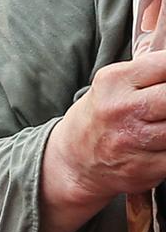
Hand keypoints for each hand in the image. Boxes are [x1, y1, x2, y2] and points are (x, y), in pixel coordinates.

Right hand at [44, 51, 165, 211]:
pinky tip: (160, 142)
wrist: (75, 161)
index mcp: (114, 81)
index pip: (164, 65)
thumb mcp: (113, 85)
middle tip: (164, 106)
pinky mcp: (144, 166)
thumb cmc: (101, 117)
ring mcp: (132, 140)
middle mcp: (121, 109)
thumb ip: (149, 73)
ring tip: (160, 121)